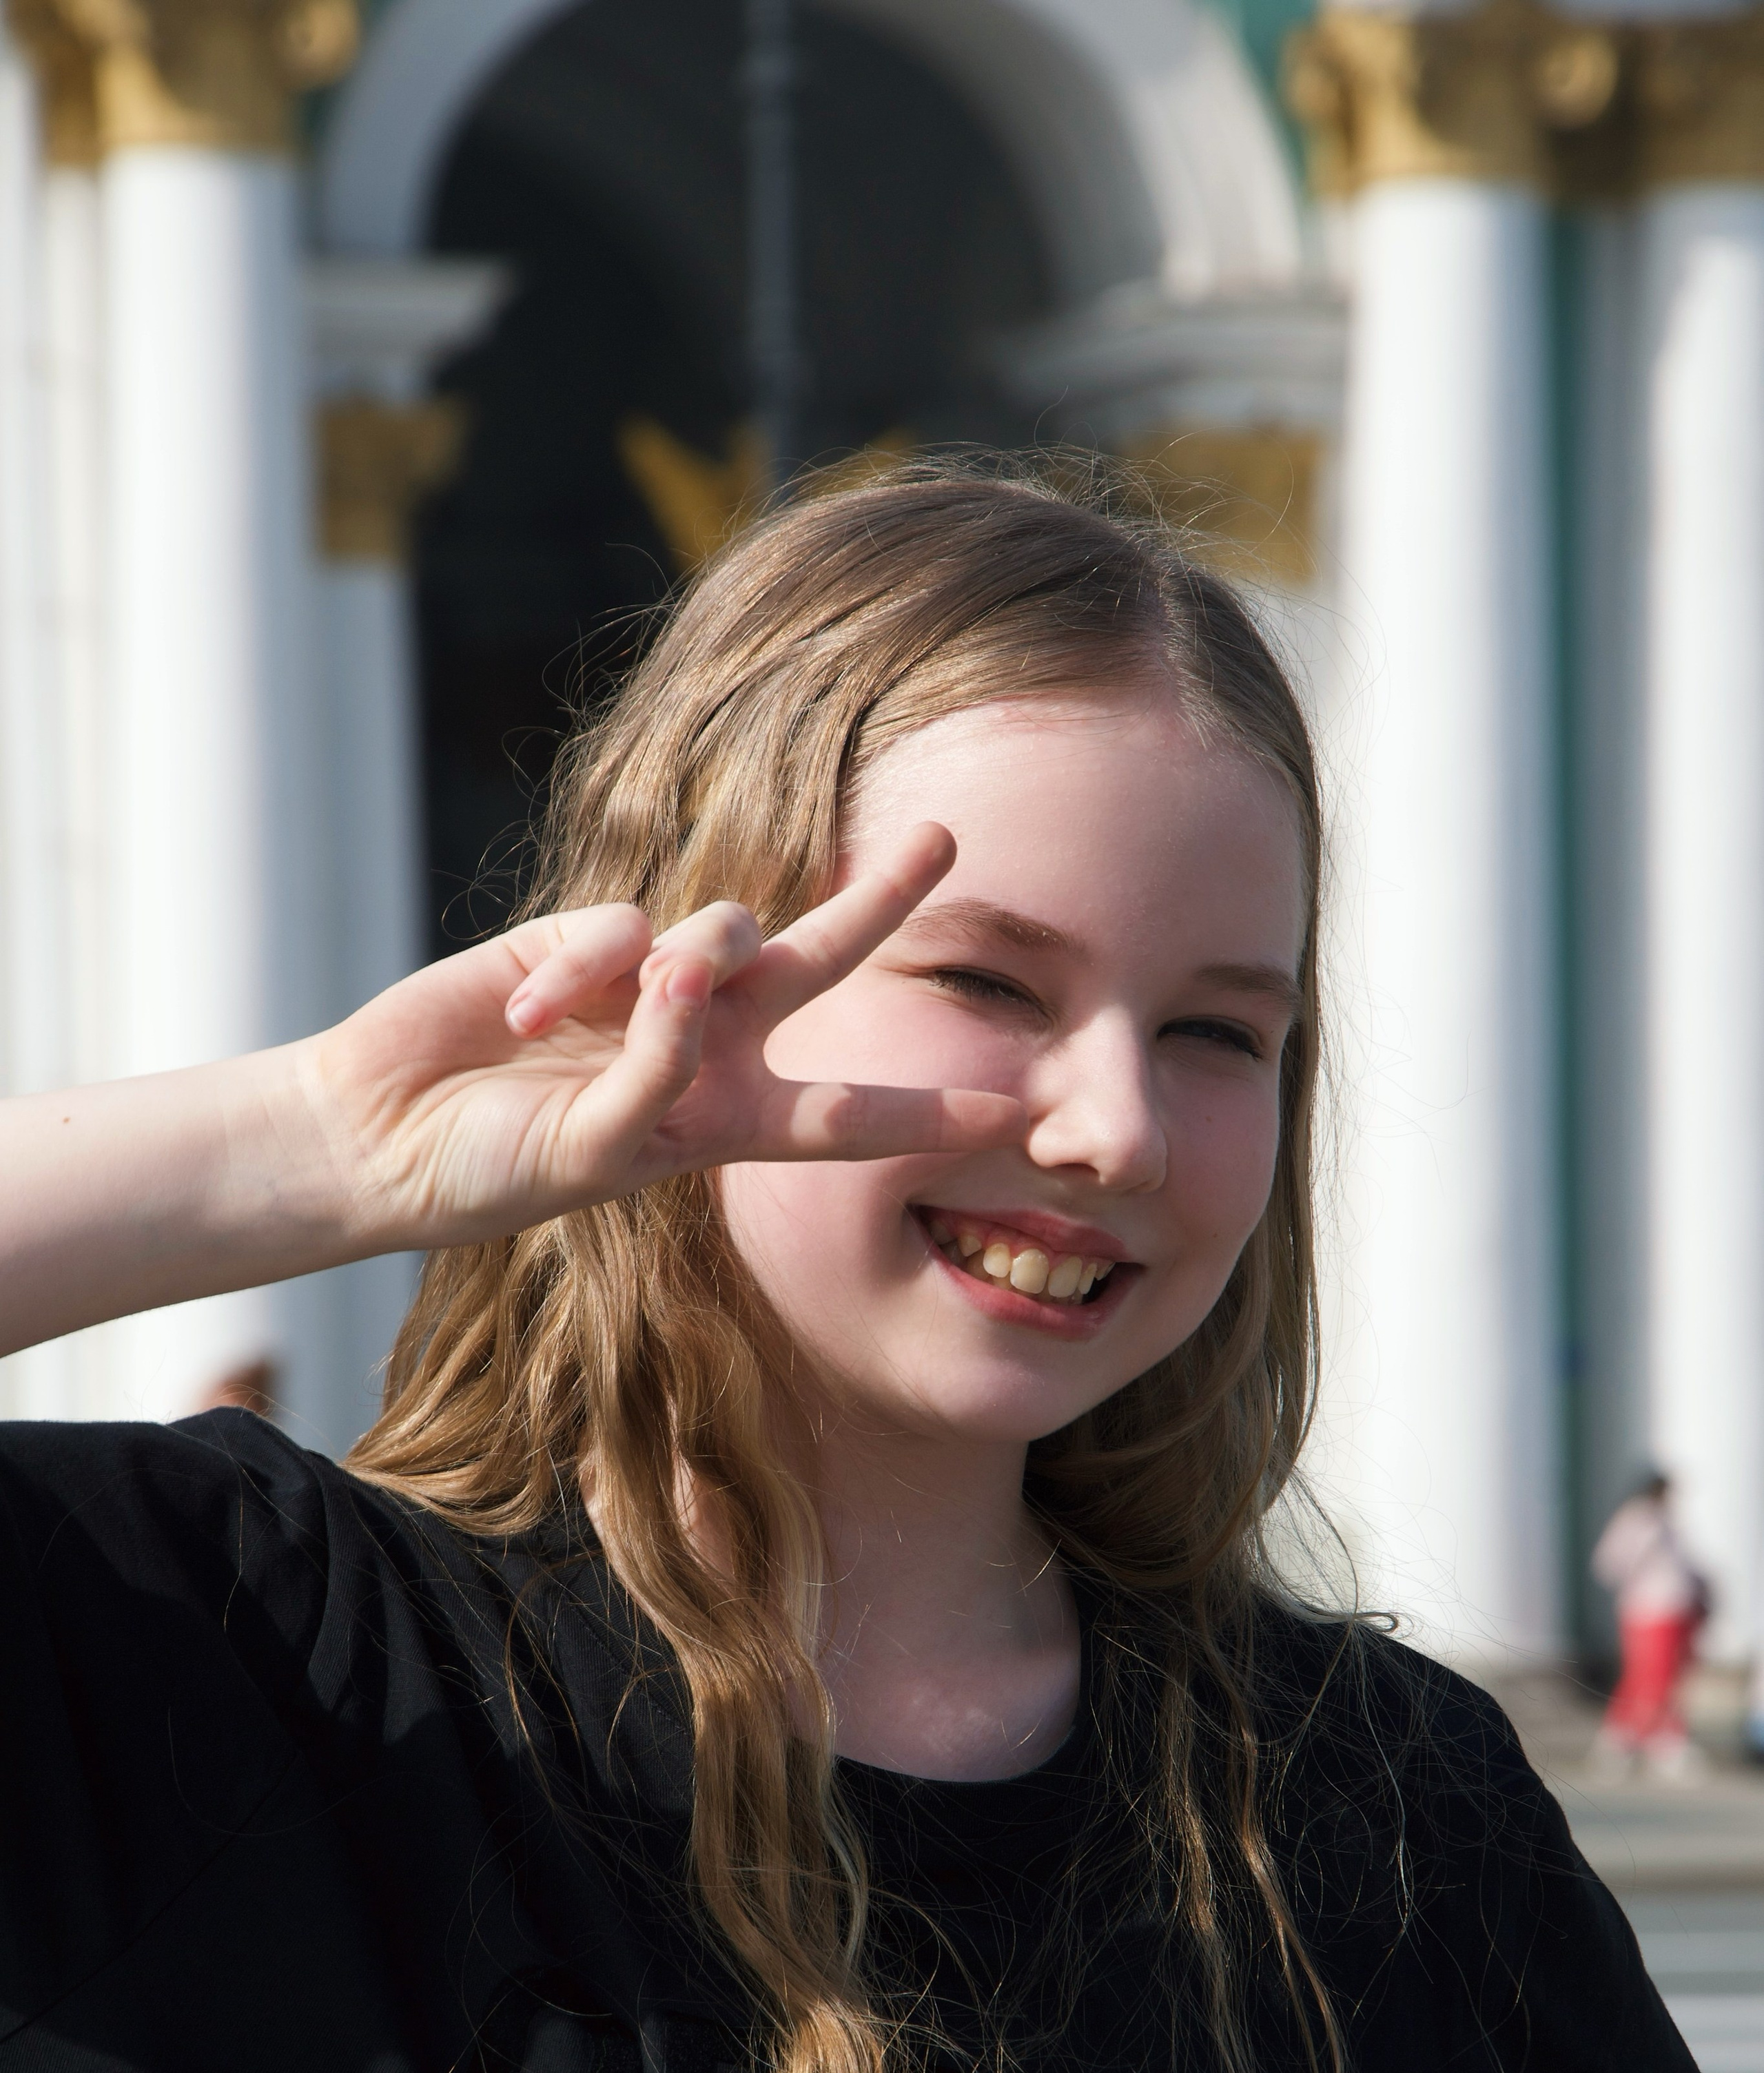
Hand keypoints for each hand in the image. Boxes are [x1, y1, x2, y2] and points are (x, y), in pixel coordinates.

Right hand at [310, 824, 1025, 1250]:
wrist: (385, 1134)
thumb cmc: (495, 1168)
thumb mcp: (596, 1150)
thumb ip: (657, 1072)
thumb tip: (688, 966)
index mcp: (727, 1121)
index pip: (850, 1117)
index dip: (931, 1113)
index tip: (1021, 1116)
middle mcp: (705, 1044)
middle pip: (819, 962)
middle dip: (880, 901)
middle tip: (945, 841)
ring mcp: (645, 984)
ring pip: (722, 930)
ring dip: (678, 971)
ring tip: (598, 1020)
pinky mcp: (580, 939)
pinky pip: (619, 929)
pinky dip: (575, 975)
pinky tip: (520, 1018)